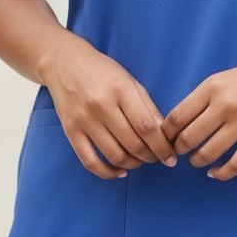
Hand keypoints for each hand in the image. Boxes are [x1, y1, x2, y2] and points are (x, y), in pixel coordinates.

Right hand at [39, 32, 178, 179]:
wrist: (65, 63)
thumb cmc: (102, 71)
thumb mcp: (129, 81)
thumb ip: (147, 106)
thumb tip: (164, 134)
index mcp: (120, 89)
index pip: (146, 127)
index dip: (162, 147)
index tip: (171, 157)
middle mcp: (101, 105)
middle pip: (133, 143)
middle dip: (151, 157)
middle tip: (158, 159)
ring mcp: (84, 120)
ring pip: (115, 155)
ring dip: (133, 165)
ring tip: (141, 161)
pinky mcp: (71, 131)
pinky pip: (90, 161)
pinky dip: (108, 172)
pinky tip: (120, 171)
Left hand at [160, 48, 236, 181]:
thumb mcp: (226, 77)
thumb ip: (205, 97)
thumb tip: (179, 123)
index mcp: (213, 86)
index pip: (177, 116)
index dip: (167, 134)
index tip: (166, 141)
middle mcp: (225, 104)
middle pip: (188, 138)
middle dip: (179, 151)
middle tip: (180, 154)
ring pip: (208, 153)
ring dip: (198, 162)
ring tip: (198, 161)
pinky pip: (235, 164)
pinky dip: (221, 173)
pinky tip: (216, 172)